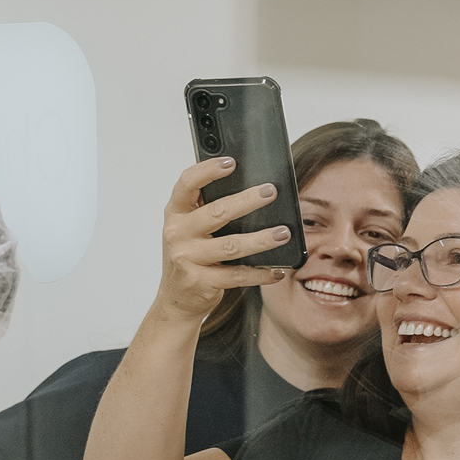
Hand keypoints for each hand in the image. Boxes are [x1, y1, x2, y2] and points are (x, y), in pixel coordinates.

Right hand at [154, 161, 294, 325]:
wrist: (176, 297)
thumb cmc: (190, 254)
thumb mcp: (191, 227)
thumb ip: (207, 207)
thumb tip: (251, 188)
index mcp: (175, 212)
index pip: (187, 183)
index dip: (208, 170)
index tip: (231, 162)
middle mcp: (178, 233)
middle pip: (217, 212)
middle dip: (247, 201)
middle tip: (271, 192)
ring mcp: (188, 258)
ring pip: (231, 246)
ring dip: (261, 239)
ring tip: (283, 233)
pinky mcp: (201, 282)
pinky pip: (237, 275)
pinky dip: (260, 273)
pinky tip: (276, 269)